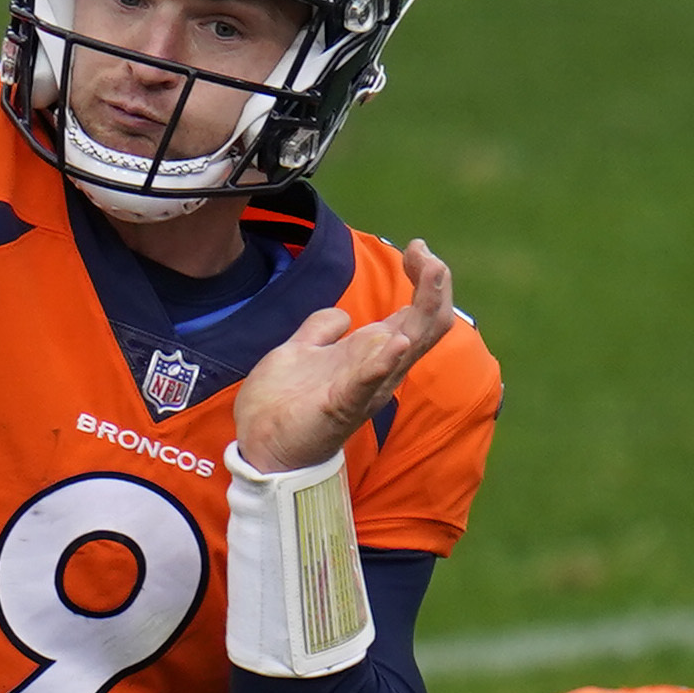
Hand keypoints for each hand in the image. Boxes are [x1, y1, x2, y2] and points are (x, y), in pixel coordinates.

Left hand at [232, 241, 456, 473]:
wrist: (259, 445)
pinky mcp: (338, 406)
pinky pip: (367, 383)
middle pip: (426, 325)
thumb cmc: (283, 406)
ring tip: (431, 274)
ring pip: (409, 346)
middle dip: (434, 284)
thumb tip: (341, 314)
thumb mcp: (300, 352)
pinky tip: (397, 341)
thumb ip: (321, 330)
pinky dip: (383, 362)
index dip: (426, 278)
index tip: (417, 247)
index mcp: (370, 354)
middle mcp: (377, 370)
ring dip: (424, 308)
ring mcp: (361, 389)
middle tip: (425, 252)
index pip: (417, 313)